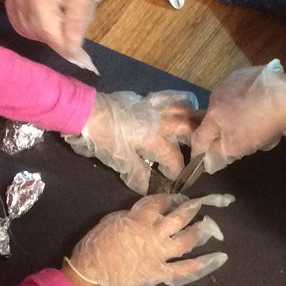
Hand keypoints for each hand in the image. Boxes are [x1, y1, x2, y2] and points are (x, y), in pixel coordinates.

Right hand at [6, 0, 100, 71]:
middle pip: (42, 37)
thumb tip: (73, 53)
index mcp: (39, 1)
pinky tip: (45, 20)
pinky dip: (32, 28)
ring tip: (61, 20)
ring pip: (30, 33)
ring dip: (47, 34)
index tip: (84, 61)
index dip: (70, 51)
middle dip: (60, 38)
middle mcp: (21, 3)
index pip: (53, 38)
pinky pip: (19, 23)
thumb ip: (77, 25)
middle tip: (76, 30)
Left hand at [65, 91, 197, 193]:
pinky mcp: (144, 99)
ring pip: (181, 108)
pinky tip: (182, 105)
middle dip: (195, 141)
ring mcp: (153, 107)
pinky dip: (177, 100)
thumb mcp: (120, 161)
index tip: (175, 180)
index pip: (174, 158)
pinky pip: (167, 97)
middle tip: (197, 151)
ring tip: (199, 126)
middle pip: (186, 128)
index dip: (177, 171)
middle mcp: (159, 121)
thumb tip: (151, 188)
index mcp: (154, 139)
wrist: (86, 112)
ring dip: (193, 117)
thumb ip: (138, 175)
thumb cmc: (103, 138)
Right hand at [66, 193, 232, 285]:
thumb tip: (140, 215)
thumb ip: (128, 217)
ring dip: (197, 231)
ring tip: (206, 225)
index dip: (166, 199)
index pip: (158, 203)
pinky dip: (198, 265)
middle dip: (190, 209)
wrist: (90, 277)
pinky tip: (214, 259)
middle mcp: (154, 234)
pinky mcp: (159, 272)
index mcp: (139, 219)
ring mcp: (159, 254)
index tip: (171, 197)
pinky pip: (181, 269)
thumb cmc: (94, 248)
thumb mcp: (109, 223)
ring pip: (185, 241)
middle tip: (198, 204)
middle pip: (178, 218)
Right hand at [190, 60, 285, 172]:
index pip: (198, 138)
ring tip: (250, 118)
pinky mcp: (240, 74)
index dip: (199, 150)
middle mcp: (214, 97)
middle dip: (220, 131)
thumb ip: (220, 153)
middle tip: (237, 137)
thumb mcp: (241, 146)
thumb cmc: (263, 124)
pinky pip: (235, 93)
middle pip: (212, 121)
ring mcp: (227, 83)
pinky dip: (241, 101)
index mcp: (213, 116)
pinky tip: (256, 104)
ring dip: (231, 115)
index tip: (202, 157)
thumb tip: (208, 158)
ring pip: (223, 105)